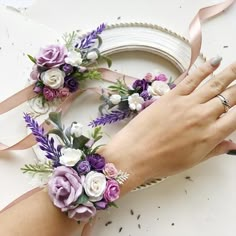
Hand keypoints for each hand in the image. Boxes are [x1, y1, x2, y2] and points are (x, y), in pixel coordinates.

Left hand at [98, 56, 235, 192]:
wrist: (135, 153)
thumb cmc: (162, 161)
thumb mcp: (192, 160)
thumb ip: (214, 149)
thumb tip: (231, 145)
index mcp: (210, 135)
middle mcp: (202, 117)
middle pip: (229, 97)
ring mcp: (187, 104)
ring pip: (214, 84)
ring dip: (230, 72)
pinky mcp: (171, 96)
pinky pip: (191, 79)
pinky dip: (204, 69)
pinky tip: (214, 61)